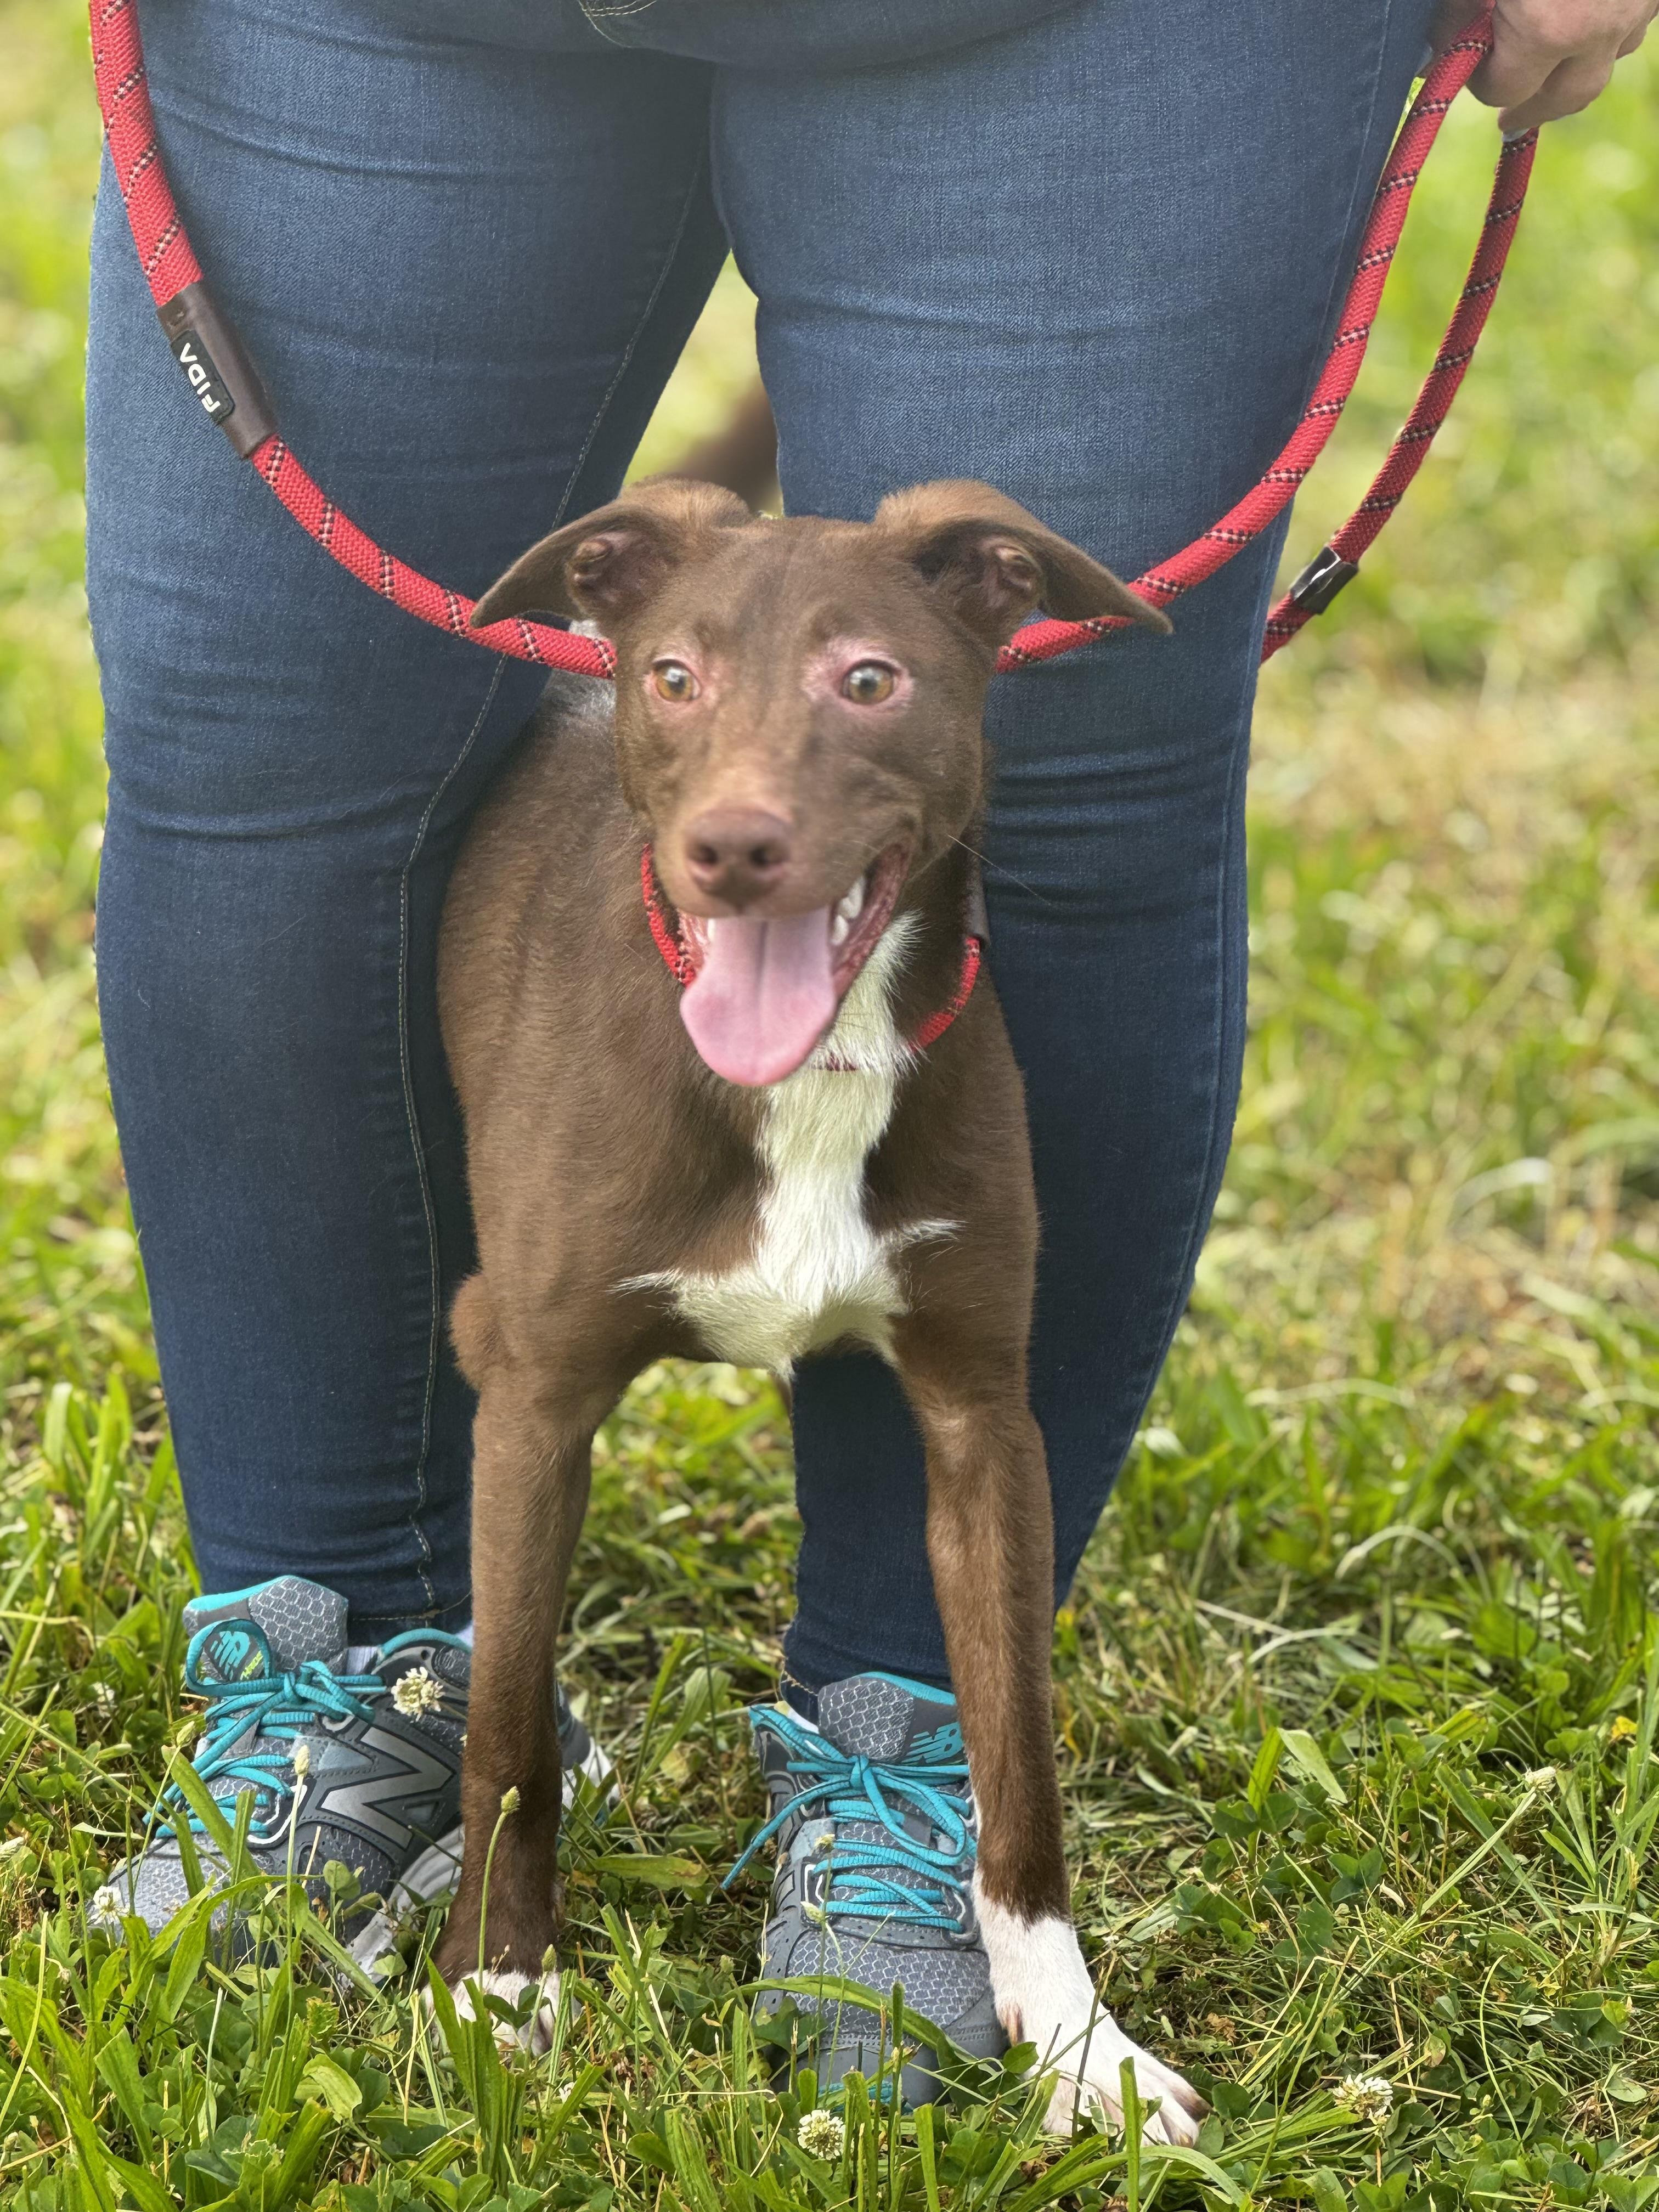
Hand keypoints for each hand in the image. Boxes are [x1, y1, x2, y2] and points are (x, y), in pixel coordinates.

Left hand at [1431, 0, 1656, 131]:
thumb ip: (1457, 12)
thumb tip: (1433, 57)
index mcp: (1548, 28)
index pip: (1504, 91)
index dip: (1481, 83)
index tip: (1464, 65)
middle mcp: (1601, 25)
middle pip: (1569, 96)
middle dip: (1535, 107)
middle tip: (1510, 120)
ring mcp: (1641, 1)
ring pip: (1615, 52)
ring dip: (1580, 63)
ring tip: (1552, 66)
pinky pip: (1641, 13)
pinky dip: (1613, 20)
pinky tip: (1589, 13)